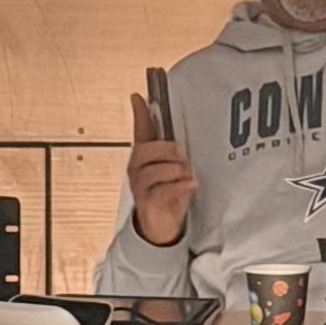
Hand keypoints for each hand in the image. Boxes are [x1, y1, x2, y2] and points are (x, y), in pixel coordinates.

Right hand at [127, 91, 195, 246]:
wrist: (160, 228)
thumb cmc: (166, 193)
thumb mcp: (171, 168)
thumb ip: (170, 148)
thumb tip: (176, 130)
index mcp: (142, 158)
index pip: (140, 131)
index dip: (139, 114)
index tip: (137, 96)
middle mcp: (136, 170)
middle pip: (147, 150)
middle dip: (169, 151)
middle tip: (183, 158)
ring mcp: (139, 187)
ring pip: (156, 171)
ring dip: (176, 171)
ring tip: (186, 177)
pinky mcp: (148, 203)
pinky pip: (163, 190)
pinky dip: (180, 186)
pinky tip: (189, 185)